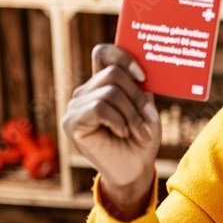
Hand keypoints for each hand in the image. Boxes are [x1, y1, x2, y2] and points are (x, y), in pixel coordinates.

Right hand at [61, 44, 160, 218]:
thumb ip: (139, 86)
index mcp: (104, 84)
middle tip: (151, 118)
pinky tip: (123, 134)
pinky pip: (99, 108)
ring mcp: (76, 106)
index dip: (123, 57)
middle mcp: (87, 91)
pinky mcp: (71, 122)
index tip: (143, 76)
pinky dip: (118, 121)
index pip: (104, 53)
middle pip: (113, 74)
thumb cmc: (142, 138)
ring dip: (132, 114)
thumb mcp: (146, 107)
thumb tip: (141, 69)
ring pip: (109, 93)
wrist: (135, 168)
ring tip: (141, 132)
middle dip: (137, 97)